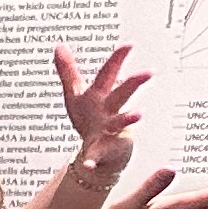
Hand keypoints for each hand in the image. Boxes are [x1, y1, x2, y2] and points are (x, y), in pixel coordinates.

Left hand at [56, 45, 148, 176]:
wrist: (99, 150)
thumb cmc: (89, 118)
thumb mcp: (76, 93)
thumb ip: (68, 70)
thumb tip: (58, 45)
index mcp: (100, 96)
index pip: (108, 75)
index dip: (117, 59)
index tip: (129, 44)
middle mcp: (109, 111)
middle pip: (121, 95)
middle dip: (133, 84)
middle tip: (148, 73)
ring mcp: (109, 131)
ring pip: (120, 123)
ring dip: (128, 118)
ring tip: (138, 114)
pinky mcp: (103, 151)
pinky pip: (97, 156)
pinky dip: (93, 160)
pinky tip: (88, 164)